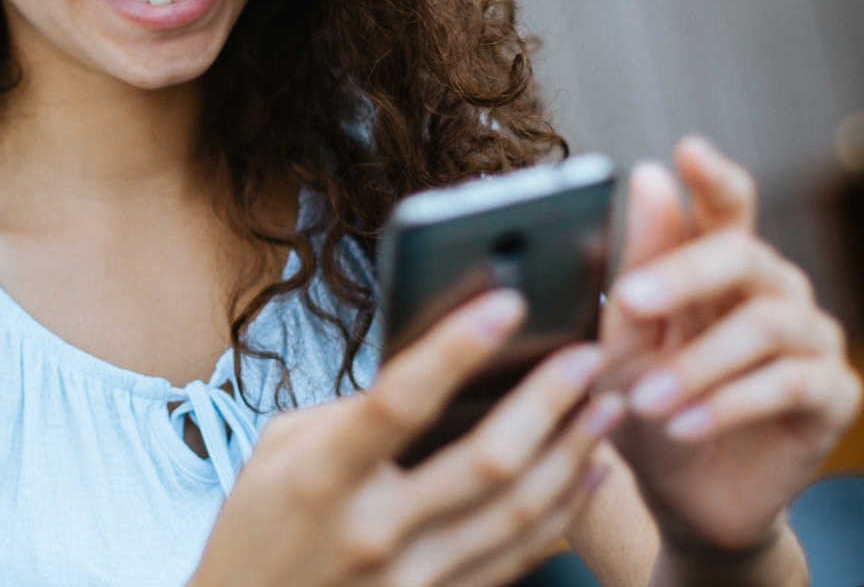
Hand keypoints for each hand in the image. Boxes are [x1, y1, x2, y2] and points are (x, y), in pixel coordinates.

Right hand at [188, 289, 625, 586]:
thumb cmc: (257, 529)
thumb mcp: (276, 454)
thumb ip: (349, 412)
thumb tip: (434, 368)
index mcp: (320, 478)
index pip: (398, 402)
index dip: (456, 349)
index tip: (506, 303)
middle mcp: (371, 532)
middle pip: (485, 463)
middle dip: (547, 402)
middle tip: (587, 355)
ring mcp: (409, 580)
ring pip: (518, 514)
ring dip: (573, 453)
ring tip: (606, 405)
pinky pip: (517, 557)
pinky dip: (562, 511)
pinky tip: (587, 472)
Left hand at [601, 137, 863, 558]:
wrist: (685, 502)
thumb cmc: (649, 410)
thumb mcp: (627, 342)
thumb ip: (639, 266)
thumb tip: (647, 174)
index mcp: (724, 268)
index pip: (727, 205)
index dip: (713, 176)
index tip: (686, 152)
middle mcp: (777, 291)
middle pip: (744, 256)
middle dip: (684, 274)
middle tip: (631, 301)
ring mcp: (815, 340)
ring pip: (765, 326)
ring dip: (697, 364)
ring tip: (645, 401)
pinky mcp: (836, 396)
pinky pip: (791, 385)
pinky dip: (729, 405)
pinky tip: (684, 426)